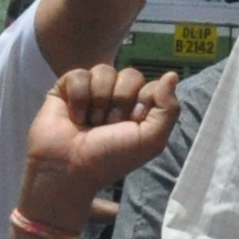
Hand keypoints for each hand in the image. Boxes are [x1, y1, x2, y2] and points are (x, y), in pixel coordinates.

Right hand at [20, 65, 178, 229]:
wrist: (69, 168)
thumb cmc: (110, 158)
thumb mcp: (150, 140)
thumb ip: (168, 109)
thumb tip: (172, 74)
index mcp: (139, 109)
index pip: (151, 85)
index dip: (143, 102)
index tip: (133, 123)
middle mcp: (116, 97)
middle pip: (130, 75)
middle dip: (120, 102)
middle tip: (109, 125)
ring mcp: (92, 90)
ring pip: (104, 70)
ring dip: (98, 101)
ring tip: (90, 123)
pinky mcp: (67, 87)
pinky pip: (79, 74)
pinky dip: (78, 98)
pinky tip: (74, 117)